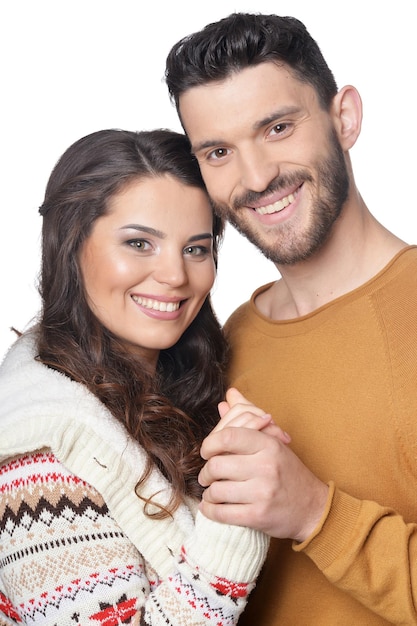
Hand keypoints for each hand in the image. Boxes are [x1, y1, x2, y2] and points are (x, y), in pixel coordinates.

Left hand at [199, 389, 328, 542]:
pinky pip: (223, 513)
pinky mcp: (259, 516)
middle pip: (217, 465)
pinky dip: (211, 511)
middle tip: (206, 476)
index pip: (228, 436)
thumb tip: (229, 395)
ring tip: (211, 492)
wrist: (313, 508)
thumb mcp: (272, 440)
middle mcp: (266, 466)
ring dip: (208, 493)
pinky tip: (211, 507)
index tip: (207, 451)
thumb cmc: (287, 471)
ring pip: (217, 490)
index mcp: (268, 444)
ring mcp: (263, 492)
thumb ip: (248, 417)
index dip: (209, 444)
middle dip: (205, 472)